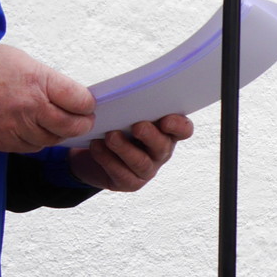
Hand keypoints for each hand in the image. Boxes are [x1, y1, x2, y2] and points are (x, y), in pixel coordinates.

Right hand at [0, 42, 94, 152]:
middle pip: (71, 126)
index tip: (86, 103)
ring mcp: (15, 129)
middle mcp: (30, 109)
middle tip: (82, 119)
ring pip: (51, 140)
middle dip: (80, 123)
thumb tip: (65, 94)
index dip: (87, 104)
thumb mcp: (19, 60)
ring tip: (55, 123)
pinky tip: (32, 129)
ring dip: (57, 133)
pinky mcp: (1, 143)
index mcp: (38, 82)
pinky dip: (35, 140)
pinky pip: (29, 148)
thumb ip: (46, 80)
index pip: (80, 101)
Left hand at [68, 114, 193, 190]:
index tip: (165, 120)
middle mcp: (160, 152)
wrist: (93, 153)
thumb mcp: (125, 114)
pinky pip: (121, 174)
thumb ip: (132, 107)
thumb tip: (125, 93)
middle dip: (151, 136)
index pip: (183, 130)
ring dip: (125, 149)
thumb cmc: (114, 127)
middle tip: (137, 126)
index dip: (178, 126)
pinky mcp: (130, 182)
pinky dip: (107, 159)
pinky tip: (97, 146)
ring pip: (141, 162)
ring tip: (110, 136)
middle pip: (163, 146)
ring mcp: (147, 169)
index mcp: (166, 132)